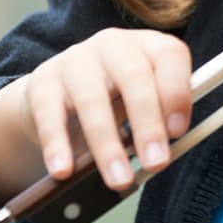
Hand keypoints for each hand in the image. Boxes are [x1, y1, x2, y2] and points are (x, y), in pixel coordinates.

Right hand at [18, 28, 191, 189]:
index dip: (177, 93)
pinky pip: (50, 115)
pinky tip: (64, 170)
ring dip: (108, 146)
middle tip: (156, 163)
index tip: (178, 132)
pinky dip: (58, 145)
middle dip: (148, 125)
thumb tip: (164, 150)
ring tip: (119, 178)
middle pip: (134, 78)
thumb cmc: (115, 97)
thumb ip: (161, 115)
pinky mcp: (43, 82)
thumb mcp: (145, 98)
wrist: (58, 91)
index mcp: (148, 44)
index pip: (170, 56)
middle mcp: (114, 44)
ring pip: (93, 100)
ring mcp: (76, 59)